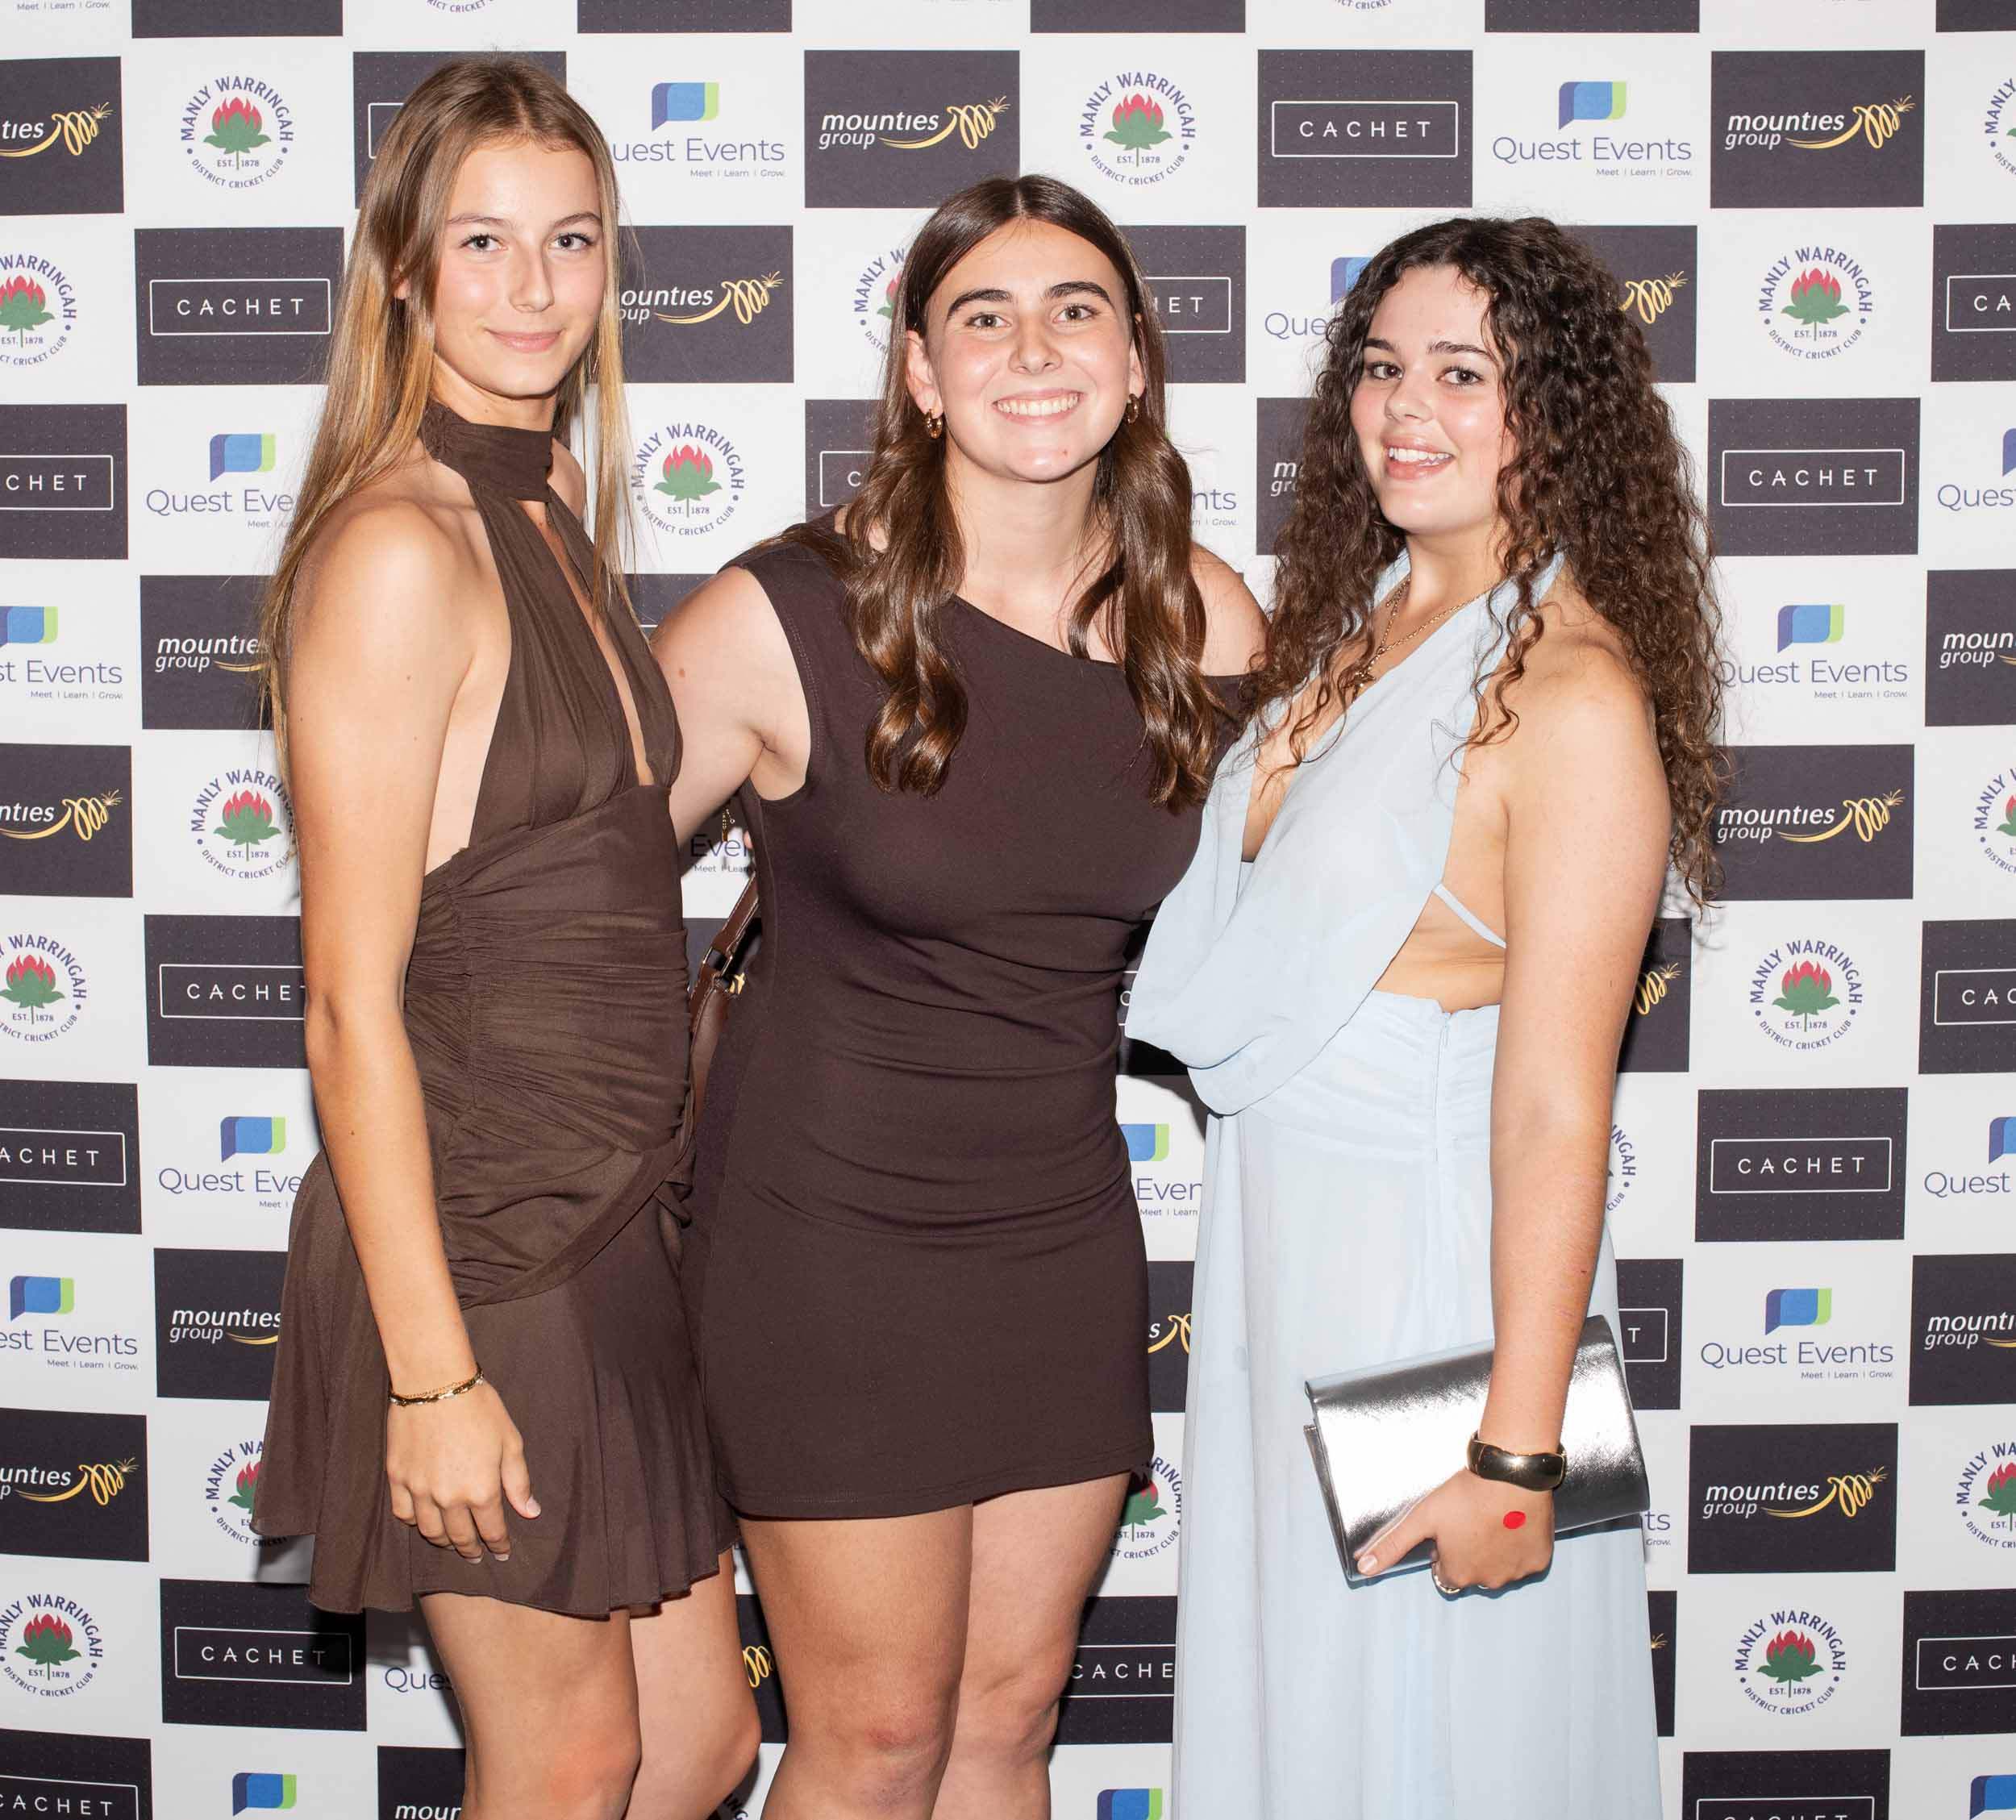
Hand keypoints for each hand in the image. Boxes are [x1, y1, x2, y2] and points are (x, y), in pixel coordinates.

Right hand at [385, 1382, 538, 1562]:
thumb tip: (531, 1512)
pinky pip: (403, 1513)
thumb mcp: (510, 1441)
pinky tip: (423, 1521)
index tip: (503, 1553)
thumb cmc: (480, 1407)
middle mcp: (448, 1498)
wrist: (435, 1382)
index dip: (499, 1545)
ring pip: (430, 1531)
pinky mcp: (397, 1478)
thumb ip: (518, 1481)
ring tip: (452, 1543)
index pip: (492, 1531)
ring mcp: (419, 1490)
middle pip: (460, 1537)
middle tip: (476, 1555)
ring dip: (444, 1541)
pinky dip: (414, 1523)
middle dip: (471, 1549)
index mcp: (481, 1490)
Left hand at [1356, 1467, 1553, 1593]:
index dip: (1445, 1549)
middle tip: (1472, 1519)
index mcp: (1458, 1575)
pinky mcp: (1539, 1562)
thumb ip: (1391, 1545)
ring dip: (1495, 1550)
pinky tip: (1513, 1522)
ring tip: (1493, 1518)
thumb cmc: (1464, 1496)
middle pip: (1473, 1571)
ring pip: (1500, 1566)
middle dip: (1470, 1551)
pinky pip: (1525, 1558)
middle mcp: (1487, 1582)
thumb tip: (1362, 1569)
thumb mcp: (1421, 1518)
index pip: (1445, 1571)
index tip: (1450, 1528)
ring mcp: (1516, 1574)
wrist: (1511, 1477)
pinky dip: (1519, 1546)